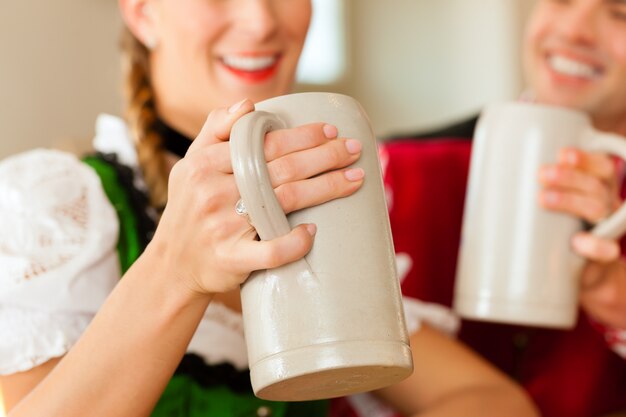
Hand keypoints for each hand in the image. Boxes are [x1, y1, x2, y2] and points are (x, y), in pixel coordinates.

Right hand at [147, 99, 364, 295]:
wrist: (173, 263)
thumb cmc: (190, 207)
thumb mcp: (191, 163)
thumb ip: (215, 129)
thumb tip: (248, 105)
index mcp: (205, 164)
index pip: (263, 143)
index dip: (302, 135)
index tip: (331, 130)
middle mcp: (213, 192)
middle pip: (282, 168)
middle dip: (325, 156)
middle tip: (355, 150)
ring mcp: (223, 228)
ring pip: (284, 202)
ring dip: (326, 188)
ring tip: (355, 179)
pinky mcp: (232, 260)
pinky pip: (271, 252)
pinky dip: (295, 243)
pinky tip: (314, 232)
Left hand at [539, 147, 625, 328]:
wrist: (577, 271)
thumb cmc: (554, 228)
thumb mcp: (546, 205)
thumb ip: (528, 190)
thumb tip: (482, 178)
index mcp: (596, 187)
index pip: (600, 167)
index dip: (585, 159)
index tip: (562, 154)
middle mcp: (605, 204)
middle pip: (595, 186)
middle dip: (569, 178)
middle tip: (542, 174)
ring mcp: (605, 228)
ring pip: (598, 209)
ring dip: (571, 201)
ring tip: (542, 199)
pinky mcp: (601, 254)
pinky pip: (606, 250)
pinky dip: (594, 245)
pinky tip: (578, 241)